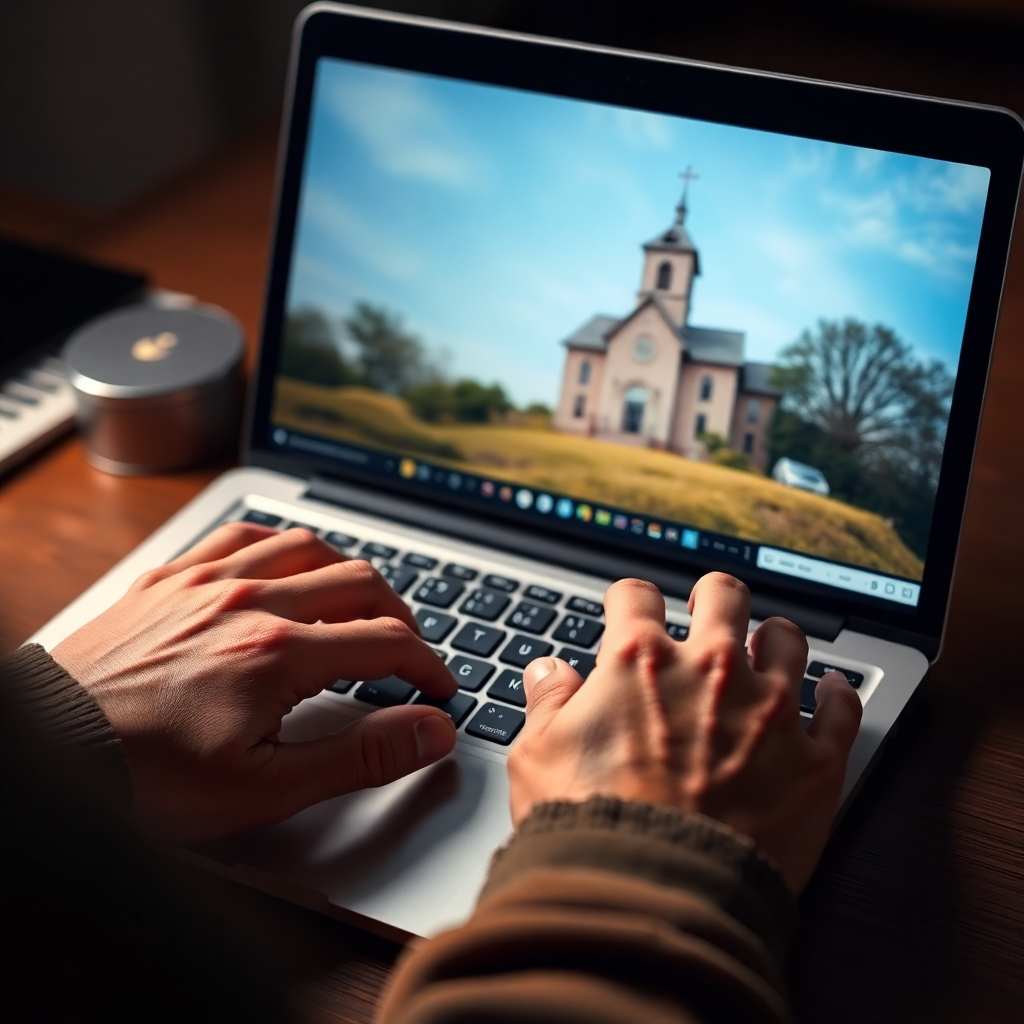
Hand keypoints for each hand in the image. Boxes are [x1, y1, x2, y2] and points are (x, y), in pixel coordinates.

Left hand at [51, 523, 457, 842]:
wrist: (53, 754)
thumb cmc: (147, 777)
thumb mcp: (266, 788)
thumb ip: (360, 755)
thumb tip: (429, 731)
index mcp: (277, 653)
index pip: (387, 642)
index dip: (428, 665)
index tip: (439, 687)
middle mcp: (248, 601)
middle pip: (359, 583)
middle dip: (400, 616)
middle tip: (409, 650)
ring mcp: (206, 581)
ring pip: (307, 545)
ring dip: (348, 571)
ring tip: (360, 603)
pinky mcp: (170, 577)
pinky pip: (241, 533)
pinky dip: (280, 543)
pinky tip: (287, 561)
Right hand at [508, 573, 861, 891]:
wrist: (653, 895)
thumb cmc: (592, 827)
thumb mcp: (538, 758)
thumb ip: (547, 703)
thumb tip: (548, 672)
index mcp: (640, 661)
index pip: (636, 597)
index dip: (630, 599)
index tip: (630, 609)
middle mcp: (710, 669)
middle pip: (724, 596)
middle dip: (713, 596)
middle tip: (708, 606)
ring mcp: (769, 710)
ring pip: (788, 639)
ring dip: (775, 638)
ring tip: (770, 646)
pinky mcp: (814, 760)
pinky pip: (842, 709)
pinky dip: (838, 695)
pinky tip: (833, 690)